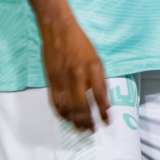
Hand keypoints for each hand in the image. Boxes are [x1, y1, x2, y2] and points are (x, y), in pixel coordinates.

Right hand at [40, 16, 108, 131]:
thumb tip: (104, 100)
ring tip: (81, 129)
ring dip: (76, 121)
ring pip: (69, 108)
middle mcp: (78, 76)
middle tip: (93, 130)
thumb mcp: (96, 58)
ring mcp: (63, 80)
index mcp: (92, 68)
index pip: (100, 96)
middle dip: (89, 122)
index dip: (104, 112)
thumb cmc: (80, 42)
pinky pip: (57, 102)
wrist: (58, 30)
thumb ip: (99, 79)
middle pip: (83, 107)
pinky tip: (67, 119)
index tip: (107, 122)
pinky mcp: (52, 81)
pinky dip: (62, 114)